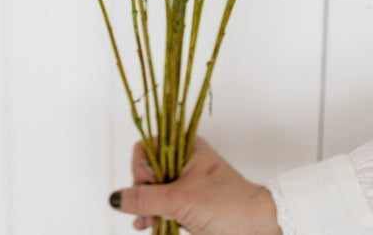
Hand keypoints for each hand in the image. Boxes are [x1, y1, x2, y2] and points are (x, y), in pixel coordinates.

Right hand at [109, 137, 281, 234]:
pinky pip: (162, 204)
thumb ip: (145, 197)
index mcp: (185, 147)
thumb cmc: (225, 205)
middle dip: (142, 192)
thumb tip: (116, 197)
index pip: (146, 147)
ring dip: (146, 207)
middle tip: (149, 208)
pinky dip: (153, 214)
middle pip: (147, 170)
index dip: (141, 167)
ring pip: (153, 189)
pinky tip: (147, 226)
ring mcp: (187, 182)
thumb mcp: (179, 199)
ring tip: (147, 222)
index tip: (149, 185)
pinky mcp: (189, 203)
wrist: (256, 228)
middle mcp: (184, 160)